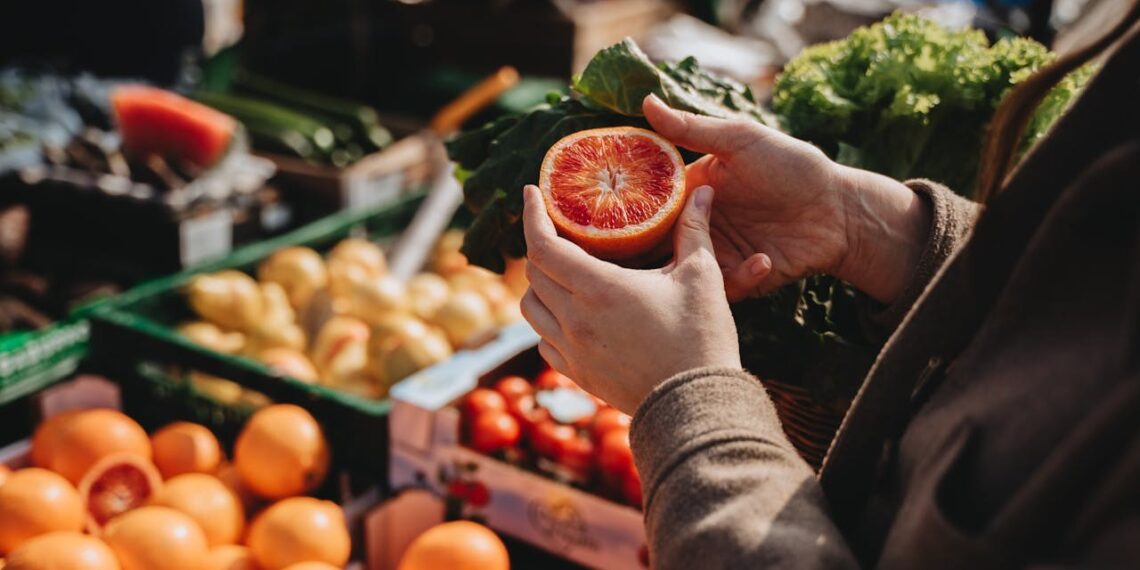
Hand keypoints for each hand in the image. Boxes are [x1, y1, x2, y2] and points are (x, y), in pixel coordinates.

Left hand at [520, 184, 741, 414]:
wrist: (696, 406)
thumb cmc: (701, 339)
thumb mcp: (701, 277)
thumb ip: (694, 230)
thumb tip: (704, 190)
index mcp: (599, 289)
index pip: (543, 244)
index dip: (531, 215)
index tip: (531, 194)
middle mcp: (575, 319)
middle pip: (534, 272)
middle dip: (540, 245)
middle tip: (558, 230)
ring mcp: (572, 350)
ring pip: (531, 308)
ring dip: (539, 285)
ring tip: (561, 272)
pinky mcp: (577, 374)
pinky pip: (544, 341)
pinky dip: (548, 321)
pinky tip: (570, 314)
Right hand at [643, 95, 928, 303]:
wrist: (840, 209)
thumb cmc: (793, 166)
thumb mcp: (741, 140)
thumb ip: (692, 128)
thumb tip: (646, 101)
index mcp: (690, 190)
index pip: (645, 203)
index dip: (624, 211)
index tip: (609, 217)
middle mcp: (697, 224)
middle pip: (655, 245)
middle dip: (645, 254)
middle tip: (648, 255)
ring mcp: (717, 254)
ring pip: (683, 272)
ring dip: (692, 269)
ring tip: (710, 259)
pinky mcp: (739, 279)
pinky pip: (723, 289)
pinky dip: (740, 278)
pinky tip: (764, 259)